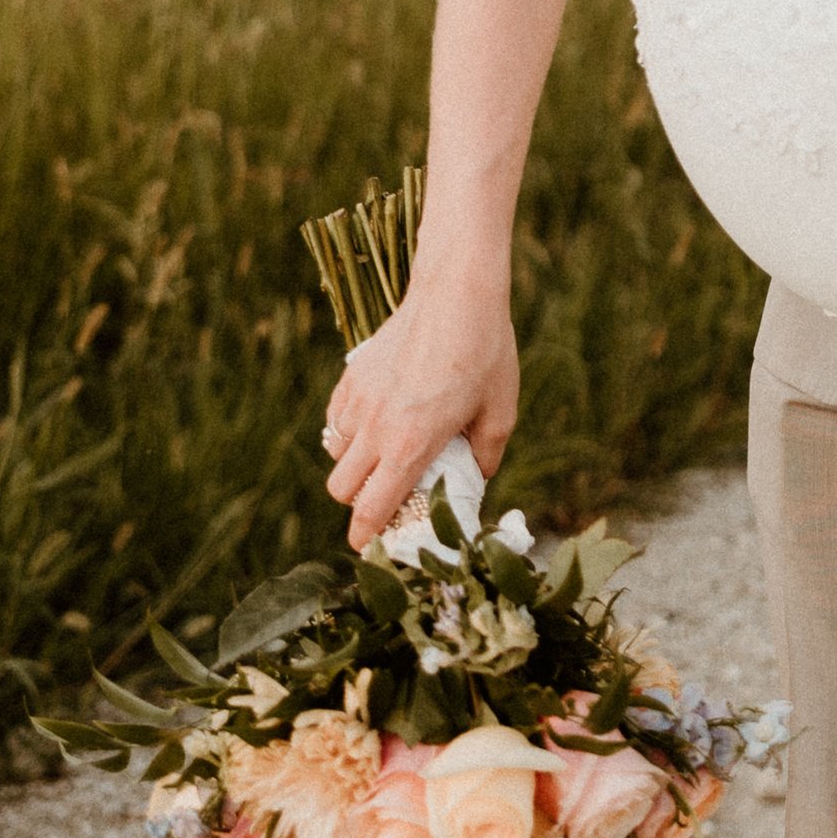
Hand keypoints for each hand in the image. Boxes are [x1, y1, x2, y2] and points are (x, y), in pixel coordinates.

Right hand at [322, 282, 518, 553]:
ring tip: (386, 454)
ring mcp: (360, 400)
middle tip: (385, 496)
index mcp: (411, 444)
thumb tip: (476, 478)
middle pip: (342, 489)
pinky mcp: (352, 376)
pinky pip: (336, 420)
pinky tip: (376, 421)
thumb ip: (486, 455)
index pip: (372, 508)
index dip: (366, 535)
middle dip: (359, 502)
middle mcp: (377, 427)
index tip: (369, 546)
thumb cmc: (485, 351)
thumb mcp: (500, 410)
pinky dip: (348, 431)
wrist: (456, 291)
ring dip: (355, 465)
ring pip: (337, 454)